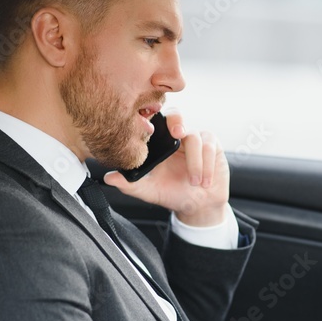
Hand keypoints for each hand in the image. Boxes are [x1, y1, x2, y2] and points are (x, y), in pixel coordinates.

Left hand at [104, 110, 229, 226]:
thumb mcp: (149, 191)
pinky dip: (207, 165)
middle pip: (175, 114)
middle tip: (178, 134)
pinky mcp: (212, 145)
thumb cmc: (172, 194)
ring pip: (195, 137)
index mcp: (158, 143)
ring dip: (195, 162)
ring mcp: (195, 138)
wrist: (198, 206)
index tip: (151, 128)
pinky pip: (210, 146)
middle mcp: (176, 137)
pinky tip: (205, 181)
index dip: (152, 117)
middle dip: (176, 121)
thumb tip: (109, 178)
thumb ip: (130, 184)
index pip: (154, 121)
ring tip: (194, 182)